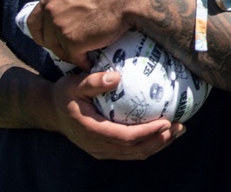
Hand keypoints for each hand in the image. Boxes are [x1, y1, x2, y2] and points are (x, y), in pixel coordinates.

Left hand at [27, 0, 144, 69]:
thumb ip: (68, 1)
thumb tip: (69, 12)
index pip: (34, 22)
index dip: (42, 33)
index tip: (51, 39)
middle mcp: (51, 12)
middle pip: (46, 39)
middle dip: (59, 46)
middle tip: (74, 49)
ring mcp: (60, 28)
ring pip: (60, 51)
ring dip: (73, 55)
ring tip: (87, 55)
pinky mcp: (72, 42)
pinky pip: (75, 58)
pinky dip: (84, 62)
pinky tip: (93, 61)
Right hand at [51, 70, 184, 159]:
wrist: (50, 112)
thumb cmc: (64, 94)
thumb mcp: (74, 84)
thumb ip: (94, 81)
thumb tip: (117, 76)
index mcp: (91, 130)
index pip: (124, 137)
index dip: (147, 132)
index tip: (166, 122)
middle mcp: (97, 145)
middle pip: (134, 150)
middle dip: (159, 140)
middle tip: (180, 126)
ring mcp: (101, 150)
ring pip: (134, 154)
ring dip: (158, 144)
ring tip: (178, 131)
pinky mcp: (105, 149)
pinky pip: (130, 152)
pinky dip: (149, 144)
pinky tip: (163, 133)